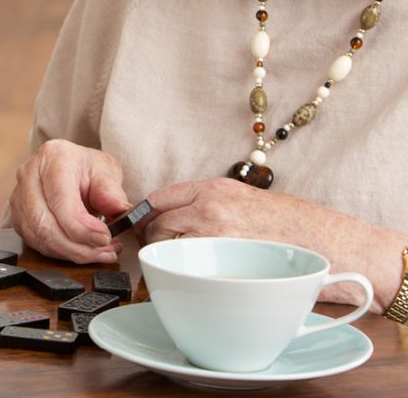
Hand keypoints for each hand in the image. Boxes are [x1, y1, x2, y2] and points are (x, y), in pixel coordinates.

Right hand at [8, 139, 129, 262]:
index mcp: (53, 156)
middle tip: (105, 251)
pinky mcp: (17, 214)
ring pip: (38, 237)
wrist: (72, 168)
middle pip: (44, 223)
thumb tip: (121, 211)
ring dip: (71, 253)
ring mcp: (19, 194)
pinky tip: (81, 249)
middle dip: (77, 247)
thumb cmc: (87, 169)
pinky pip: (35, 242)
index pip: (60, 199)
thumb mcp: (107, 172)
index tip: (105, 238)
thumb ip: (112, 193)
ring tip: (98, 252)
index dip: (82, 227)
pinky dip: (60, 253)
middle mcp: (30, 173)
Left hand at [145, 177, 396, 308]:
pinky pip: (186, 266)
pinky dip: (181, 273)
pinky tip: (190, 279)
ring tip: (174, 267)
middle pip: (155, 222)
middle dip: (150, 238)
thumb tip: (173, 220)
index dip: (145, 215)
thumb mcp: (244, 200)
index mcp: (212, 188)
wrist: (328, 242)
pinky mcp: (224, 259)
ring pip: (165, 245)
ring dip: (163, 256)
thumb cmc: (289, 224)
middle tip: (154, 252)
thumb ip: (208, 205)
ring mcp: (214, 233)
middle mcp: (208, 206)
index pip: (158, 198)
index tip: (141, 227)